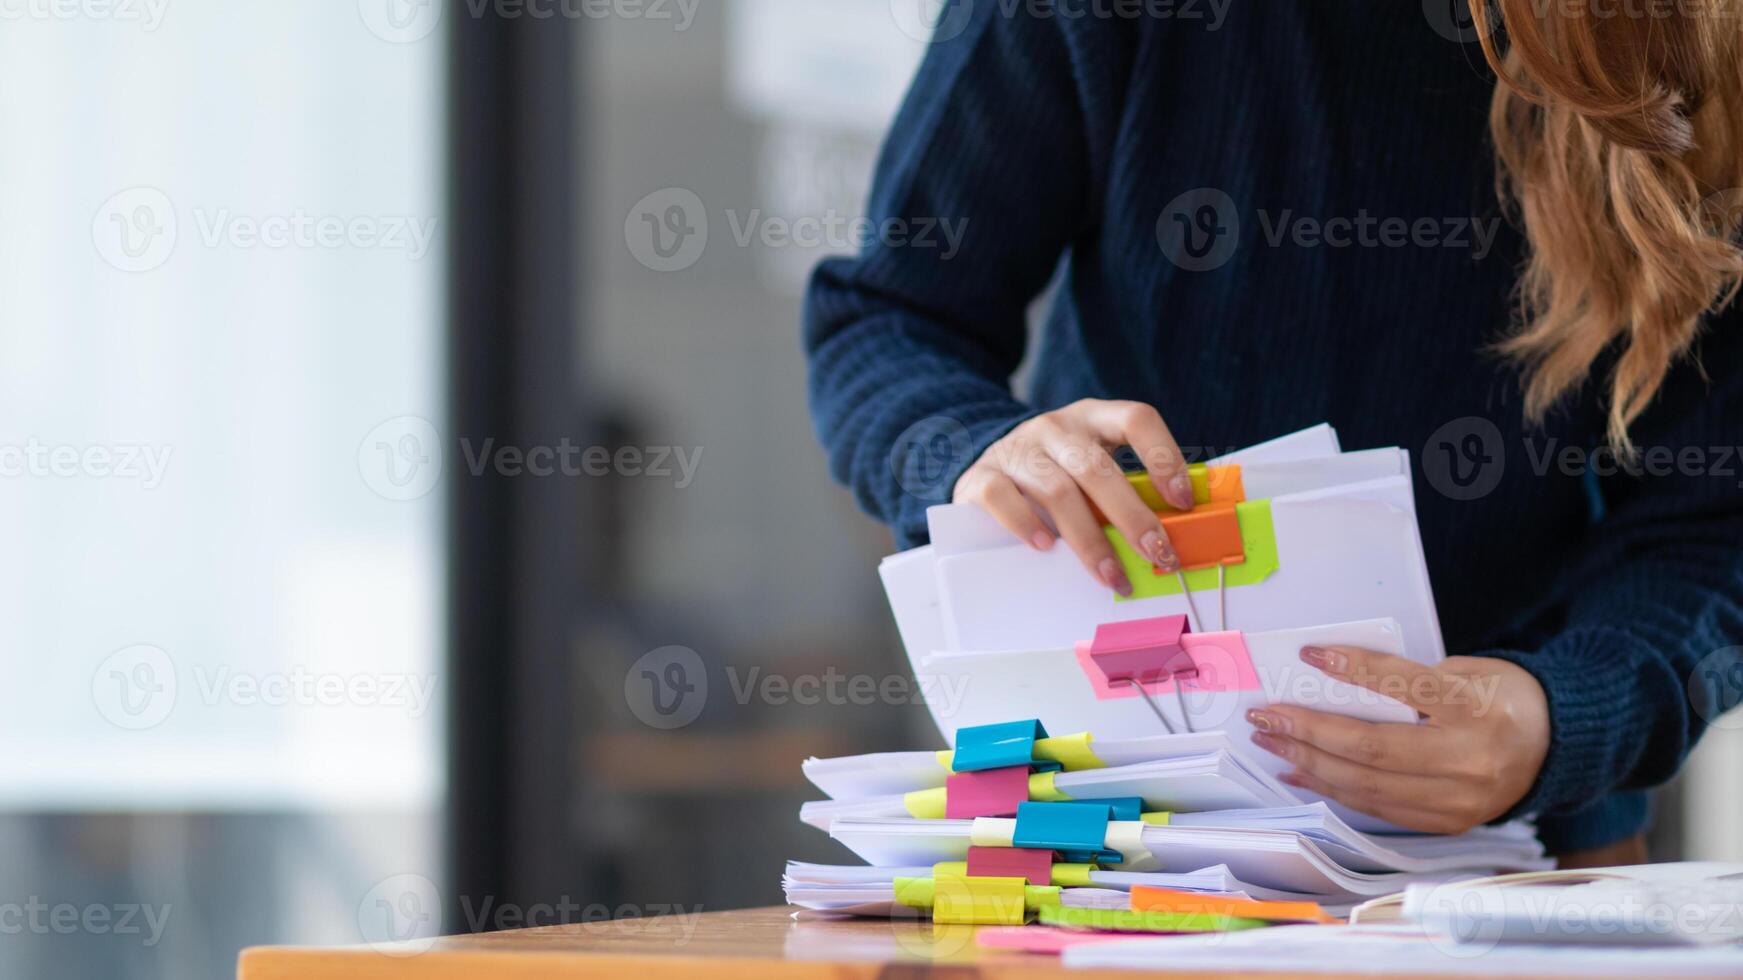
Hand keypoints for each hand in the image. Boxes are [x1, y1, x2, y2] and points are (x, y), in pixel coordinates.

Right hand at [951, 399, 1193, 594]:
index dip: (1164, 456)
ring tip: (1110, 575)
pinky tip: (1046, 549)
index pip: (1136, 419)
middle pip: (1098, 467)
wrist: (988, 470)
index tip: (1183, 501)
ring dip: (1089, 539)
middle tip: (1157, 555)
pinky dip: (1027, 525)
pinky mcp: (983, 475)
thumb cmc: (1055, 476)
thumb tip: (1166, 541)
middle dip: (1132, 516)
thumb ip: (1122, 491)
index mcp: (1093, 418)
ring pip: (1057, 490)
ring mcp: (1017, 448)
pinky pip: (1004, 498)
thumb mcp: (1091, 470)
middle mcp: (1056, 427)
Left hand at [1245, 645, 1549, 833]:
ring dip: (1310, 762)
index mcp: (1476, 708)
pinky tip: (1303, 771)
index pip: (1402, 685)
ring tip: (1273, 741)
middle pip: (1371, 748)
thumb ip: (1408, 680)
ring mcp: (1459, 799)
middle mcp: (1469, 759)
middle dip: (1308, 730)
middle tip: (1266, 715)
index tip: (1310, 655)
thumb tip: (1332, 682)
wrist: (1554, 743)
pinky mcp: (1448, 822)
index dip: (1353, 668)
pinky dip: (1334, 789)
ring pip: (1367, 785)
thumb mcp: (1464, 672)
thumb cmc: (1500, 695)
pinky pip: (1378, 807)